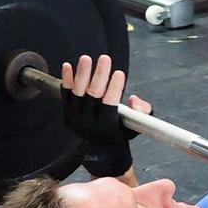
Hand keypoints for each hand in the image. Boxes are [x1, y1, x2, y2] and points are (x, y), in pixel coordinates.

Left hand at [59, 53, 144, 177]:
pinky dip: (67, 79)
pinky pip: (65, 94)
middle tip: (105, 59)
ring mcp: (76, 118)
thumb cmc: (119, 133)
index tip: (120, 73)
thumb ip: (142, 113)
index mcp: (107, 126)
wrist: (98, 149)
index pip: (110, 104)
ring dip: (82, 74)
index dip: (115, 88)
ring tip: (86, 59)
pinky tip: (67, 66)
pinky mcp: (67, 112)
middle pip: (93, 95)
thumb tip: (135, 100)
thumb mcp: (135, 128)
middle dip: (100, 75)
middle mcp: (89, 123)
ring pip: (78, 92)